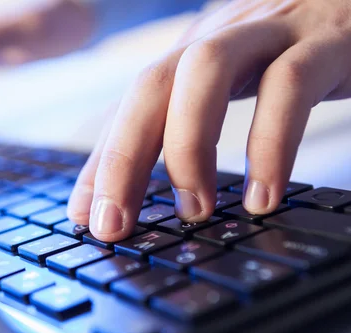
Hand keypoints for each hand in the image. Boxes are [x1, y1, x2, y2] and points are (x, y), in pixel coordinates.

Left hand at [68, 0, 350, 241]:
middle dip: (123, 160)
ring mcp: (269, 32)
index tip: (86, 217)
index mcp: (193, 53)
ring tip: (193, 212)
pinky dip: (270, 145)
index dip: (101, 163)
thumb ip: (197, 124)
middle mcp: (218, 35)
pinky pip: (288, 86)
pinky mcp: (322, 41)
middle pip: (150, 87)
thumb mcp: (237, 84)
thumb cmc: (299, 50)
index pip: (129, 109)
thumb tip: (169, 190)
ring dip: (189, 147)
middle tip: (115, 224)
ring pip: (206, 72)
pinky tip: (263, 196)